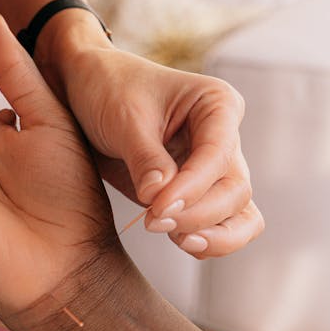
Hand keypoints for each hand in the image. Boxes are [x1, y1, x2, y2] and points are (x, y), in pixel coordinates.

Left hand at [53, 37, 263, 258]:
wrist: (88, 91)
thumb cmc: (109, 89)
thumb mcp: (123, 118)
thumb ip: (145, 159)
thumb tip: (160, 199)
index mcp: (217, 105)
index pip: (218, 155)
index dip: (192, 187)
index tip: (156, 206)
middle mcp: (225, 136)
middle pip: (236, 190)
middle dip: (199, 214)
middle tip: (152, 222)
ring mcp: (215, 167)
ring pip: (240, 214)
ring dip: (213, 235)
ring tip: (173, 238)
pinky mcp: (198, 192)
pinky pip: (221, 225)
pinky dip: (206, 240)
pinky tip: (175, 239)